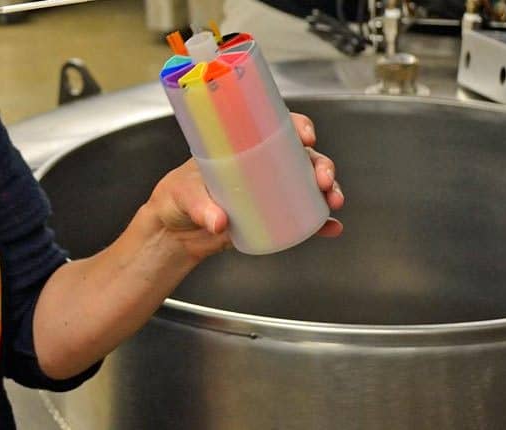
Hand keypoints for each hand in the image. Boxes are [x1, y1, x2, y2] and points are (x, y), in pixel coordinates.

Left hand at [145, 113, 344, 259]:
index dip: (298, 126)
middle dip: (321, 164)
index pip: (276, 128)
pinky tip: (331, 228)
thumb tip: (219, 221)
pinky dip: (319, 223)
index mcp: (243, 147)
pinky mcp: (271, 219)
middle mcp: (262, 166)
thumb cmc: (175, 199)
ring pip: (308, 185)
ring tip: (332, 202)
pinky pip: (302, 219)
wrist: (173, 233)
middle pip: (302, 157)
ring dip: (327, 190)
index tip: (306, 136)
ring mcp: (269, 193)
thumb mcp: (183, 194)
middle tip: (322, 179)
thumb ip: (200, 207)